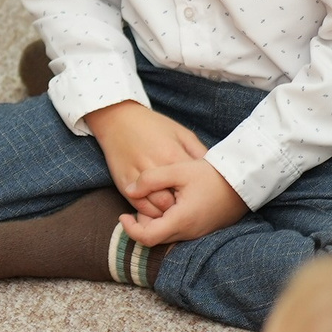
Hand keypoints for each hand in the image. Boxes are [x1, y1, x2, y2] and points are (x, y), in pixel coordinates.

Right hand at [81, 101, 206, 218]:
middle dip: (182, 207)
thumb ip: (199, 152)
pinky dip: (149, 212)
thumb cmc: (153, 125)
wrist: (117, 119)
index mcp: (173, 155)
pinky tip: (156, 207)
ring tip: (173, 210)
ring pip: (156, 208)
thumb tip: (214, 170)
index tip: (202, 197)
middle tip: (188, 207)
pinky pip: (139, 207)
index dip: (199, 195)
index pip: (192, 186)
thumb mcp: (181, 133)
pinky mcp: (123, 183)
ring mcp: (137, 177)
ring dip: (166, 213)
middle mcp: (155, 168)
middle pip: (175, 202)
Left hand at [117, 156, 248, 246]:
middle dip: (141, 224)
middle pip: (155, 238)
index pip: (147, 237)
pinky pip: (180, 231)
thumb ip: (151, 179)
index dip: (130, 229)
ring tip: (152, 200)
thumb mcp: (178, 170)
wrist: (243, 181)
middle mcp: (189, 232)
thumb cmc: (211, 174)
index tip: (123, 215)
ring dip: (155, 222)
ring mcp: (198, 233)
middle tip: (137, 204)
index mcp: (181, 221)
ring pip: (167, 235)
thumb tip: (129, 190)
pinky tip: (169, 202)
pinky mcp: (204, 229)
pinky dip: (168, 222)